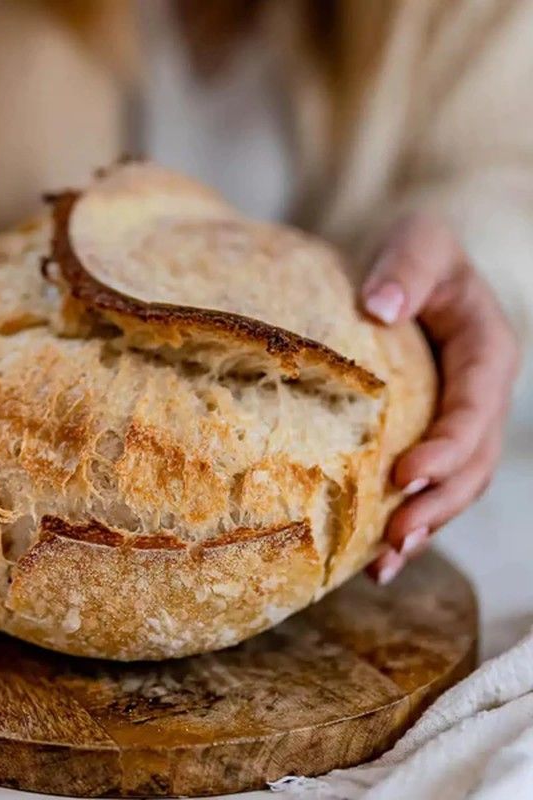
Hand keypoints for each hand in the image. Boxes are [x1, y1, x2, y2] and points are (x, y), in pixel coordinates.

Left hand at [361, 215, 518, 583]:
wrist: (400, 273)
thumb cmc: (412, 254)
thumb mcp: (418, 241)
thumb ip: (408, 268)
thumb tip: (378, 308)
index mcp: (486, 353)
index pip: (474, 410)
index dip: (446, 448)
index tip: (403, 475)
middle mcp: (477, 397)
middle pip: (471, 464)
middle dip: (436, 504)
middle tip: (394, 536)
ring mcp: (454, 422)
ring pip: (453, 487)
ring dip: (424, 526)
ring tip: (383, 565)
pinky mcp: (425, 436)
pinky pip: (426, 486)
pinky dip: (405, 520)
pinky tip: (373, 557)